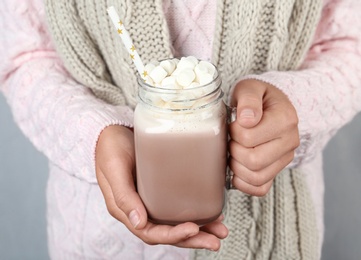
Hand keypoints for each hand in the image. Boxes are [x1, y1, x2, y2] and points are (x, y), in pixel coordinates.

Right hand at [95, 125, 227, 249]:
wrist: (112, 131)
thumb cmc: (110, 148)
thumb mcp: (114, 169)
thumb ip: (124, 196)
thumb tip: (139, 223)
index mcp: (126, 210)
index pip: (150, 233)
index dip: (173, 235)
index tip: (194, 229)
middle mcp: (139, 209)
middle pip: (167, 233)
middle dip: (192, 239)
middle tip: (215, 240)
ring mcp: (150, 200)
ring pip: (174, 223)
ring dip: (198, 230)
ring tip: (219, 229)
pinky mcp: (158, 189)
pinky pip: (176, 207)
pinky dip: (194, 212)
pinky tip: (209, 210)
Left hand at [229, 79, 299, 195]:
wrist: (272, 106)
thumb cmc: (259, 98)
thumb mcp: (251, 88)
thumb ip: (249, 98)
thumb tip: (246, 119)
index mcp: (285, 119)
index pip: (249, 137)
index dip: (233, 132)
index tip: (233, 123)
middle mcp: (290, 142)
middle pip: (253, 161)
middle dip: (234, 151)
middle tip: (231, 139)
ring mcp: (285, 159)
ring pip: (256, 177)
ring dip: (237, 167)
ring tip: (234, 152)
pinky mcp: (277, 171)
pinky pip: (260, 189)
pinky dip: (244, 183)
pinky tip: (237, 168)